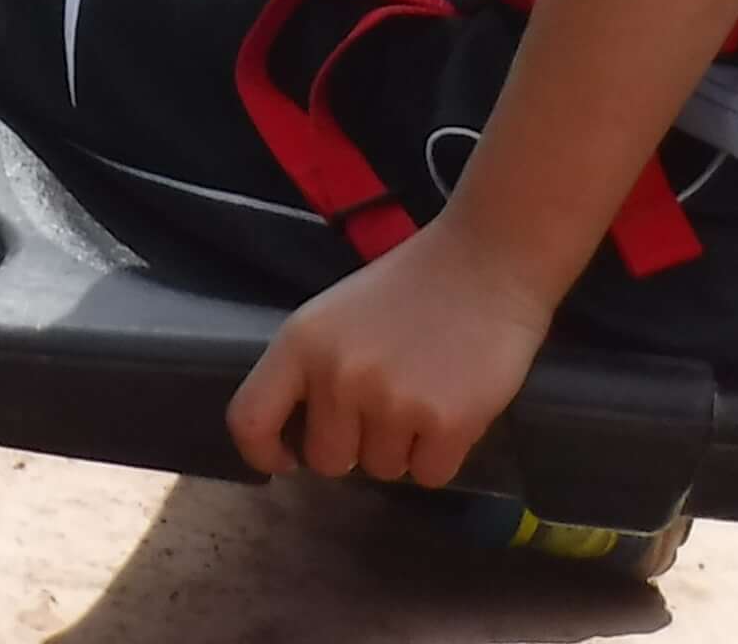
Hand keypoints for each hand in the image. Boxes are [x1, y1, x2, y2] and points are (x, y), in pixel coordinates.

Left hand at [225, 218, 555, 488]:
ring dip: (402, 446)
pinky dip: (441, 454)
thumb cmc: (410, 287)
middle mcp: (338, 376)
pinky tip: (452, 407)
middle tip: (384, 402)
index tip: (285, 459)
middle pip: (326, 462)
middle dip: (353, 445)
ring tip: (424, 390)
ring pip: (381, 470)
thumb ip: (310, 370)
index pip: (250, 420)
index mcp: (301, 343)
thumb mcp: (335, 316)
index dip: (262, 452)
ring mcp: (392, 403)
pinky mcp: (446, 425)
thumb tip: (296, 440)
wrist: (488, 261)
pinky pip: (429, 476)